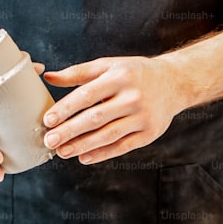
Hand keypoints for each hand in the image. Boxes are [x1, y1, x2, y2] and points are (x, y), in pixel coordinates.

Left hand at [42, 56, 185, 164]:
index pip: (86, 95)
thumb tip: (48, 78)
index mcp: (119, 76)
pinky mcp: (149, 134)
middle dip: (70, 131)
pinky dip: (101, 154)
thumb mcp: (109, 65)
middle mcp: (132, 97)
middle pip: (95, 118)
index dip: (65, 109)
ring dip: (82, 145)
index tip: (48, 121)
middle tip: (49, 141)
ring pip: (108, 135)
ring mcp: (142, 117)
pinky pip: (122, 147)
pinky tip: (84, 157)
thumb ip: (79, 73)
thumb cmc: (134, 74)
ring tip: (62, 152)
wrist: (174, 82)